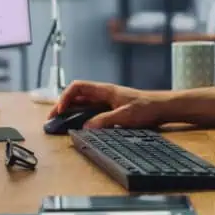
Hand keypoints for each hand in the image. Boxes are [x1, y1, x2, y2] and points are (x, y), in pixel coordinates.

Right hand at [47, 80, 168, 128]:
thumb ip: (105, 120)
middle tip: (52, 119)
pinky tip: (78, 125)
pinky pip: (91, 111)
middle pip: (77, 96)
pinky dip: (81, 116)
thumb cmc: (147, 107)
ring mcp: (107, 101)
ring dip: (70, 111)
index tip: (60, 111)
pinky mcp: (111, 109)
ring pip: (83, 103)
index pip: (78, 87)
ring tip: (60, 123)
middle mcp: (103, 94)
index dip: (65, 97)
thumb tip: (86, 127)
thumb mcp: (125, 116)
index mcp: (105, 90)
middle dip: (62, 105)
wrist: (163, 108)